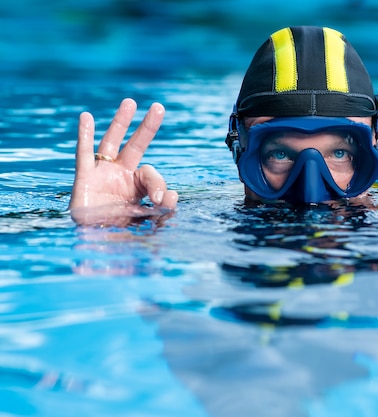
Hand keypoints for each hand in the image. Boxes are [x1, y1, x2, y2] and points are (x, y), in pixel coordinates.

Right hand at [69, 98, 177, 223]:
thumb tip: (172, 195)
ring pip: (111, 142)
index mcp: (136, 187)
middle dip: (147, 127)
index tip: (162, 200)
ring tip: (130, 103)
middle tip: (159, 107)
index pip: (151, 175)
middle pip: (135, 146)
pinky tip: (87, 118)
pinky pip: (83, 154)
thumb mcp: (146, 222)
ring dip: (120, 122)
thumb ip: (162, 210)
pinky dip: (84, 136)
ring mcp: (101, 174)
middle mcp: (120, 176)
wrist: (95, 247)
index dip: (159, 184)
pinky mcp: (84, 178)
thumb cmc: (119, 234)